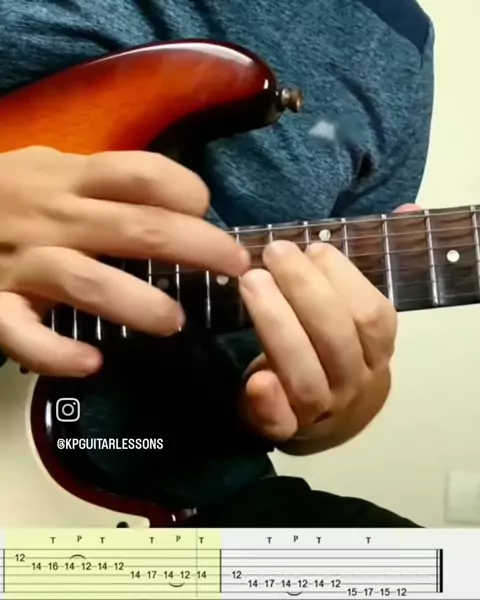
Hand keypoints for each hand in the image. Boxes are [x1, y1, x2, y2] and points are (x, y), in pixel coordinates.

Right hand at [0, 146, 248, 375]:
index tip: (208, 213)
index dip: (186, 191)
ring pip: (90, 281)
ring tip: (175, 322)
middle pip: (138, 228)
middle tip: (234, 268)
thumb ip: (105, 181)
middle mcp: (52, 216)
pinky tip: (91, 364)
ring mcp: (21, 263)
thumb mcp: (50, 169)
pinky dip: (57, 353)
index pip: (142, 174)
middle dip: (198, 248)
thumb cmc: (3, 194)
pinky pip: (24, 335)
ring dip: (141, 304)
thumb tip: (181, 200)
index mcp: (69, 177)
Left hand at [239, 204, 418, 451]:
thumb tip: (408, 209)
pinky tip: (255, 379)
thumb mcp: (352, 307)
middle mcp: (353, 380)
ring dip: (277, 325)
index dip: (344, 279)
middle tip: (274, 252)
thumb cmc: (333, 346)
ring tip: (251, 281)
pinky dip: (268, 402)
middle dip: (305, 290)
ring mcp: (319, 408)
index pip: (371, 316)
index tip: (314, 246)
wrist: (323, 412)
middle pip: (336, 339)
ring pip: (305, 374)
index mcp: (375, 350)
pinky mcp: (283, 426)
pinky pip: (280, 422)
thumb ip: (368, 262)